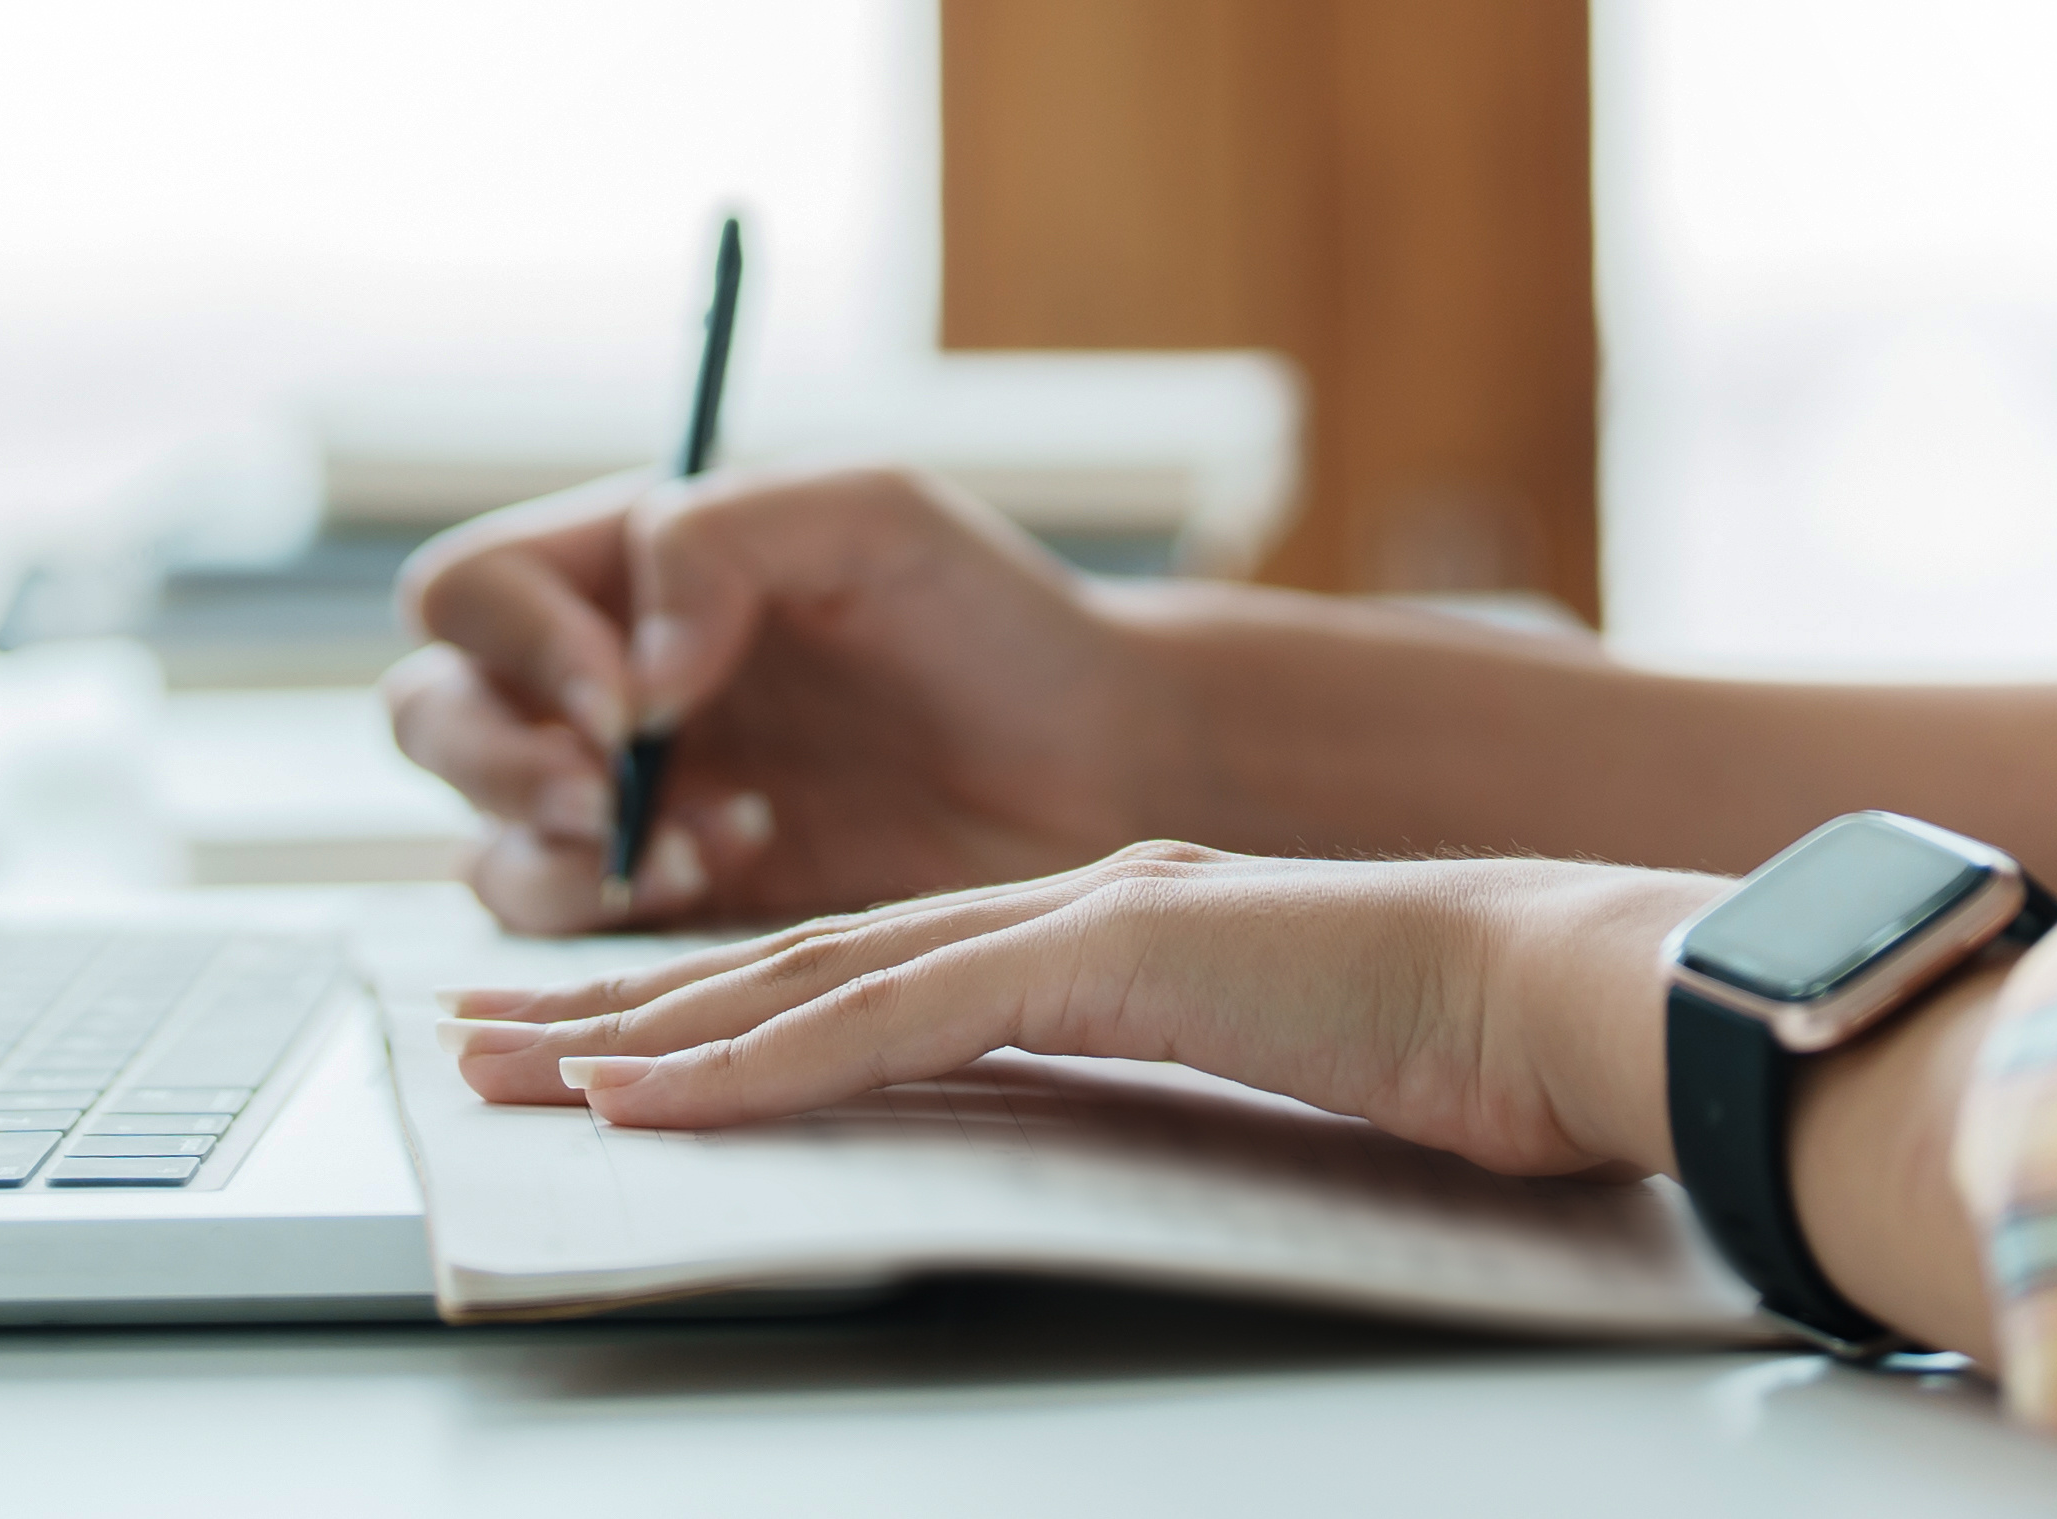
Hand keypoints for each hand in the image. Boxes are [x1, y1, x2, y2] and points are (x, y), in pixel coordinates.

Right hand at [389, 465, 1188, 934]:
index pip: (470, 592)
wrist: (1092, 764)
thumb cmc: (992, 618)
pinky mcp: (669, 902)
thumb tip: (632, 668)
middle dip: (500, 764)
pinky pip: (564, 926)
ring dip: (559, 854)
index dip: (516, 644)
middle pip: (434, 718)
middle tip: (602, 793)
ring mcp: (624, 799)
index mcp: (621, 565)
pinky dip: (615, 916)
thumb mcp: (874, 518)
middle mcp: (597, 679)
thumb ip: (726, 540)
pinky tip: (733, 870)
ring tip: (713, 840)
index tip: (627, 696)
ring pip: (482, 839)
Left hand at [433, 843, 1720, 1176]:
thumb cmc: (1475, 1054)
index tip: (610, 1048)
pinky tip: (653, 1092)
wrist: (1575, 994)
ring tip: (512, 1070)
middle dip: (627, 1004)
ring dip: (645, 1029)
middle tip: (481, 1041)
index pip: (873, 972)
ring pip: (808, 976)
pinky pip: (886, 1019)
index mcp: (1112, 927)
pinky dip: (755, 1063)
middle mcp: (1068, 901)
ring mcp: (1077, 916)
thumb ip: (1178, 1088)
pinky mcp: (1097, 956)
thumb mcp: (1284, 1080)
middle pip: (800, 958)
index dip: (726, 1009)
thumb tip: (1109, 1155)